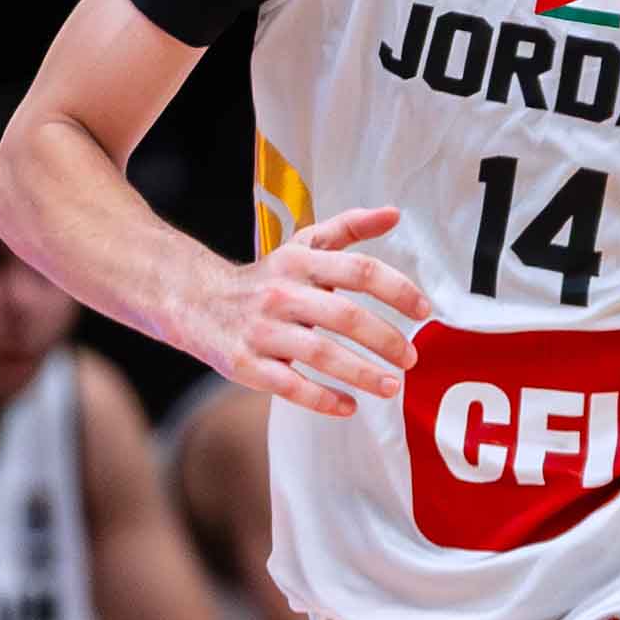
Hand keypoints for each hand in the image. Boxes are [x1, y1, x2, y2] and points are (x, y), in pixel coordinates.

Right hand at [187, 207, 424, 418]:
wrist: (195, 301)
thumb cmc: (266, 277)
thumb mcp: (302, 246)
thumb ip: (348, 229)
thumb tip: (394, 213)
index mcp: (301, 262)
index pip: (359, 271)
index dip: (398, 290)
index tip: (424, 310)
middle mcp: (282, 294)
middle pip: (345, 316)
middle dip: (385, 339)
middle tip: (411, 358)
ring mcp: (263, 331)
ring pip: (321, 354)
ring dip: (362, 374)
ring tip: (392, 387)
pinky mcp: (247, 364)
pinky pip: (290, 386)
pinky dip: (323, 399)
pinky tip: (349, 406)